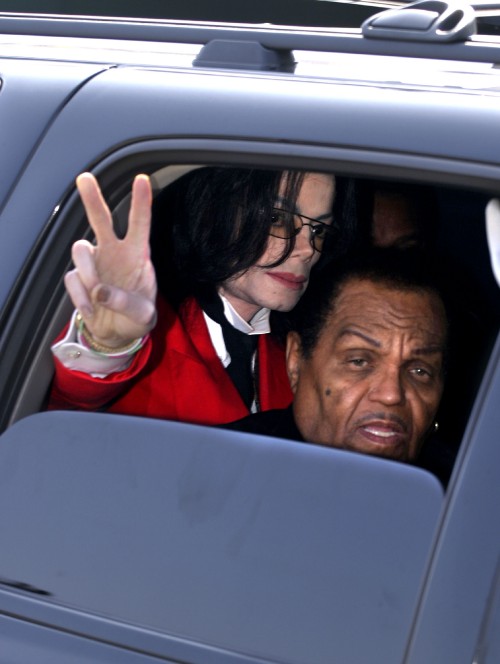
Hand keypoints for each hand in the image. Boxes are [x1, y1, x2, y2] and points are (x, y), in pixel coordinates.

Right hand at [64, 173, 157, 347]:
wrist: (118, 334)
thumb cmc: (137, 317)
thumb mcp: (143, 316)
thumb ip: (126, 303)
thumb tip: (100, 291)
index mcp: (136, 255)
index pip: (139, 225)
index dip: (141, 202)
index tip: (142, 179)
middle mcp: (114, 252)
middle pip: (101, 220)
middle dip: (92, 199)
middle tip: (84, 178)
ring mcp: (95, 263)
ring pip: (80, 249)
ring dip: (88, 272)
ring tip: (98, 295)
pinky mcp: (79, 278)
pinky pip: (73, 280)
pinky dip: (81, 297)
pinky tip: (92, 310)